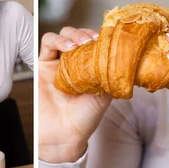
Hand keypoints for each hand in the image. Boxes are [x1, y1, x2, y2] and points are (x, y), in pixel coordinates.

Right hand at [39, 27, 112, 162]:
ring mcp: (57, 63)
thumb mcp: (106, 92)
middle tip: (93, 40)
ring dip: (73, 34)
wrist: (64, 134)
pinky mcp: (42, 65)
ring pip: (63, 35)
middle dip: (86, 33)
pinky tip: (68, 47)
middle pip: (78, 35)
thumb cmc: (85, 117)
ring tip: (81, 44)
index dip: (100, 37)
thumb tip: (127, 58)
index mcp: (90, 67)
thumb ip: (112, 73)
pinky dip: (58, 40)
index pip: (94, 42)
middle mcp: (74, 63)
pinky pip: (47, 43)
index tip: (107, 38)